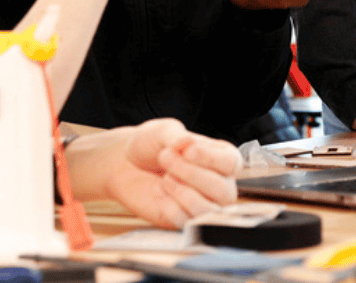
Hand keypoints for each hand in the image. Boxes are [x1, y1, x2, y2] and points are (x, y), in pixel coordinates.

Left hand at [67, 119, 241, 228]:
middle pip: (223, 190)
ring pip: (208, 211)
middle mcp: (219, 183)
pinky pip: (186, 223)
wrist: (124, 163)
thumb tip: (188, 143)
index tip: (186, 150)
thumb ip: (177, 137)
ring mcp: (204, 204)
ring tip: (164, 178)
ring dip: (182, 193)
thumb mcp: (162, 132)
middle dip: (190, 174)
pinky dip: (169, 206)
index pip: (231, 163)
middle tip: (164, 157)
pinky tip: (158, 191)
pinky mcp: (184, 221)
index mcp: (220, 157)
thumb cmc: (150, 145)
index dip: (209, 159)